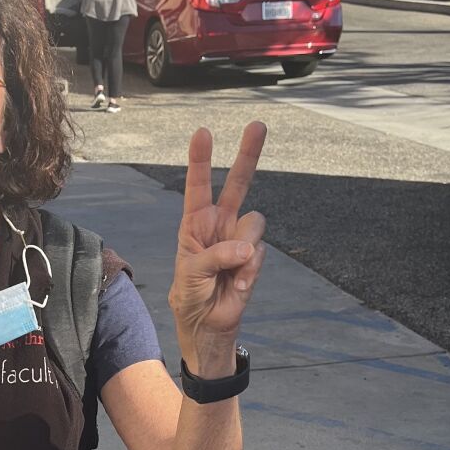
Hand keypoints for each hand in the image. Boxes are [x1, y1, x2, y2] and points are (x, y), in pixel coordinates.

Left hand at [168, 122, 266, 345]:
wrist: (207, 324)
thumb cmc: (190, 295)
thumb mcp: (190, 274)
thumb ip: (215, 256)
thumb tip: (247, 248)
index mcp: (196, 223)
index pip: (198, 186)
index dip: (201, 160)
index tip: (203, 132)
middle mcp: (220, 224)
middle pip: (238, 183)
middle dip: (248, 154)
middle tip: (258, 124)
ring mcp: (240, 239)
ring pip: (254, 223)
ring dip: (241, 248)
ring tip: (227, 272)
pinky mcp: (255, 257)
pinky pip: (259, 253)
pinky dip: (248, 271)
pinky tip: (236, 285)